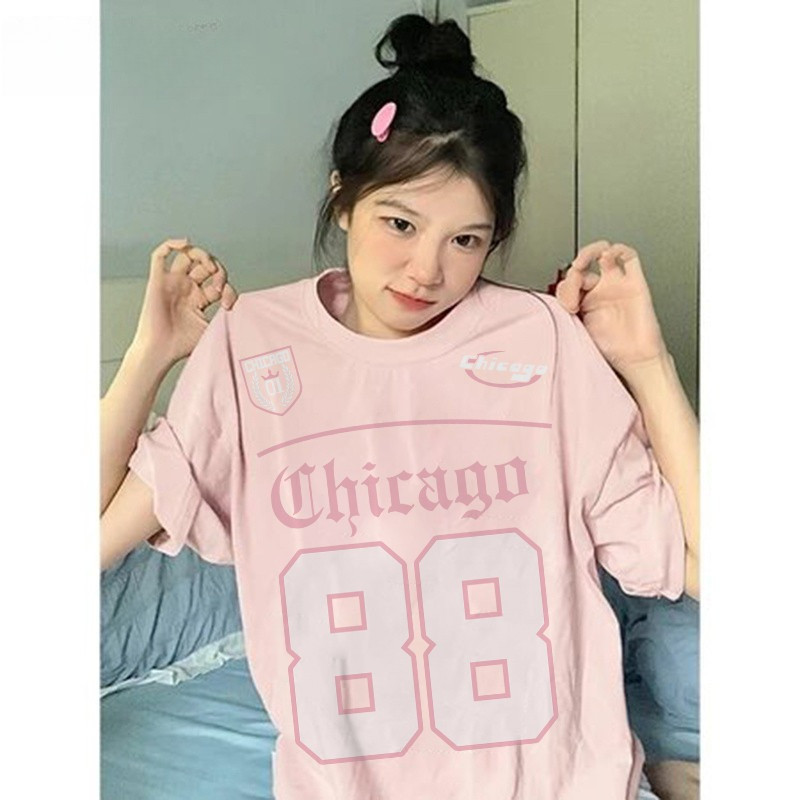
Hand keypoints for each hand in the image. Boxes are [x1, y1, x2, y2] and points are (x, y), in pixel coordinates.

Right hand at [131, 237, 238, 365]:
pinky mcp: (157, 281)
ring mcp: (172, 283)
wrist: (161, 351)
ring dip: (201, 255)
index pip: (219, 283)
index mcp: (199, 299)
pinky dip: (172, 244)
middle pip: (205, 265)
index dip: (228, 290)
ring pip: (187, 256)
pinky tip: (185, 242)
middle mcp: (186, 288)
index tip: (228, 306)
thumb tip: (246, 315)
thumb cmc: (182, 346)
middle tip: (219, 286)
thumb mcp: (213, 329)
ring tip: (208, 266)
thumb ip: (227, 319)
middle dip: (218, 271)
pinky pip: (160, 255)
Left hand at [554, 240, 668, 376]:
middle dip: (573, 276)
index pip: (568, 283)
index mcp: (583, 302)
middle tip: (573, 286)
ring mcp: (617, 285)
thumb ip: (565, 316)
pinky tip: (607, 254)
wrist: (636, 360)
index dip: (565, 289)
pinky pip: (629, 258)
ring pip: (602, 255)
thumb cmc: (611, 350)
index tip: (567, 305)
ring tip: (583, 261)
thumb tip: (550, 308)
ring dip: (590, 252)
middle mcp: (599, 291)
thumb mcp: (579, 331)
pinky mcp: (636, 283)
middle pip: (581, 268)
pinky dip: (618, 250)